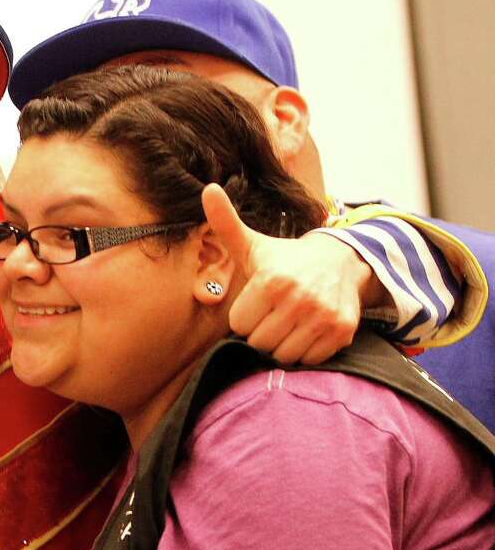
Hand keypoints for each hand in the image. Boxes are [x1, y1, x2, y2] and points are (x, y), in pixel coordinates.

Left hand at [203, 184, 369, 364]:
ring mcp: (323, 317)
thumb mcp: (253, 244)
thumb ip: (225, 223)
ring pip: (282, 355)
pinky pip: (307, 360)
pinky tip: (307, 328)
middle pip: (259, 343)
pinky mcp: (342, 332)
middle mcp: (299, 299)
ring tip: (289, 320)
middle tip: (273, 312)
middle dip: (262, 331)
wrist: (341, 261)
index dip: (245, 316)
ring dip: (282, 343)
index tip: (257, 301)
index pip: (239, 325)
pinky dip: (305, 350)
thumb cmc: (284, 259)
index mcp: (272, 281)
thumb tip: (207, 190)